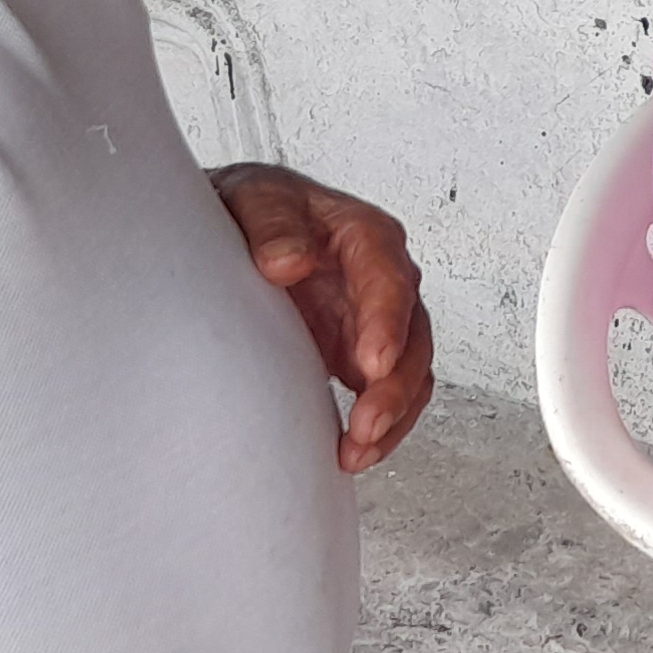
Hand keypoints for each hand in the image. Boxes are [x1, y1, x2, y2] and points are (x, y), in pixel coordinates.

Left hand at [211, 164, 434, 474]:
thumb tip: (287, 260)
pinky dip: (378, 427)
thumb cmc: (254, 209)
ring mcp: (377, 320)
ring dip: (392, 417)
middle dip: (395, 387)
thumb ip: (273, 224)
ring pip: (410, 372)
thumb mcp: (255, 198)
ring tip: (357, 452)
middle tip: (366, 425)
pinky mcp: (361, 353)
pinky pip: (386, 393)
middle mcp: (383, 279)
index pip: (390, 279)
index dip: (387, 324)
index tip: (372, 365)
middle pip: (413, 336)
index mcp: (365, 236)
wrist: (239, 228)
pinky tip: (352, 453)